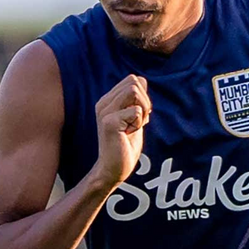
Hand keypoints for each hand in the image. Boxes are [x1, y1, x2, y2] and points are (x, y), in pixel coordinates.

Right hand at [92, 74, 151, 188]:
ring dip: (143, 110)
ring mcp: (104, 112)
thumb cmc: (125, 145)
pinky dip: (139, 124)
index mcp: (108, 100)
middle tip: (138, 122)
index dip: (143, 96)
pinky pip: (136, 111)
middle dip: (145, 101)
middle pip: (134, 82)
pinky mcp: (108, 122)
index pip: (133, 80)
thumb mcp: (134, 118)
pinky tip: (128, 135)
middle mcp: (103, 103)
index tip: (139, 115)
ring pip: (134, 91)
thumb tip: (141, 80)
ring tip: (133, 127)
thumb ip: (137, 100)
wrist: (114, 169)